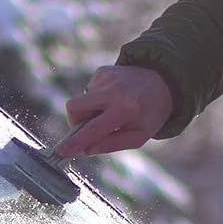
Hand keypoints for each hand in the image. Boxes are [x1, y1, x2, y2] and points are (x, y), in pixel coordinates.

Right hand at [55, 64, 176, 157]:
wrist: (162, 82)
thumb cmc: (149, 115)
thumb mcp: (139, 136)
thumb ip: (112, 144)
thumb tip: (87, 149)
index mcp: (125, 110)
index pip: (93, 129)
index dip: (75, 142)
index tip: (60, 151)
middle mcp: (113, 91)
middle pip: (75, 108)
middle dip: (75, 122)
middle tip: (88, 128)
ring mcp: (106, 78)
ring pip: (79, 101)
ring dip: (89, 111)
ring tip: (109, 111)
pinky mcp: (102, 72)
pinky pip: (87, 92)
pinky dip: (95, 100)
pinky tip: (111, 99)